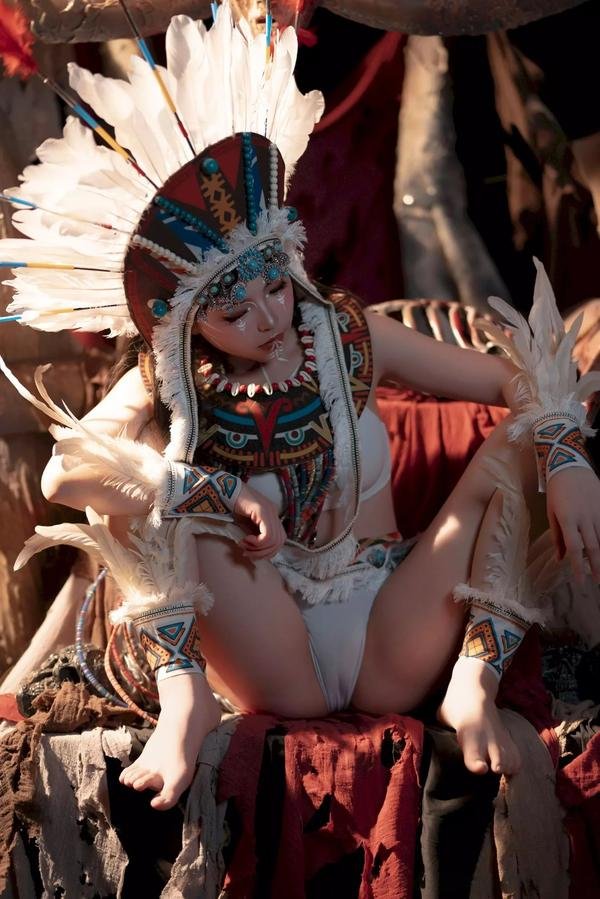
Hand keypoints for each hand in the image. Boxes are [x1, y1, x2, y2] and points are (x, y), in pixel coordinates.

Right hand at [233, 484, 285, 560]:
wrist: (223, 489)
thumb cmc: (232, 506)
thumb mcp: (246, 524)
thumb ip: (254, 534)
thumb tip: (257, 553)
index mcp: (272, 516)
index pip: (279, 541)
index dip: (267, 552)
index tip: (251, 553)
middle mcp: (274, 513)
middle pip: (279, 543)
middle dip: (263, 553)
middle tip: (247, 552)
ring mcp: (269, 510)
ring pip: (274, 541)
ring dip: (258, 549)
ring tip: (244, 545)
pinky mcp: (262, 510)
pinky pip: (267, 535)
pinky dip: (257, 543)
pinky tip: (245, 539)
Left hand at [546, 467, 599, 584]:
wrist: (570, 465)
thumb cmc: (557, 490)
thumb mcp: (552, 513)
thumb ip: (557, 537)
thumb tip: (561, 558)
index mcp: (568, 520)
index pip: (575, 549)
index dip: (578, 567)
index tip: (580, 581)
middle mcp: (585, 518)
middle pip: (593, 548)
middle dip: (596, 567)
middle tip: (597, 581)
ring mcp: (597, 512)